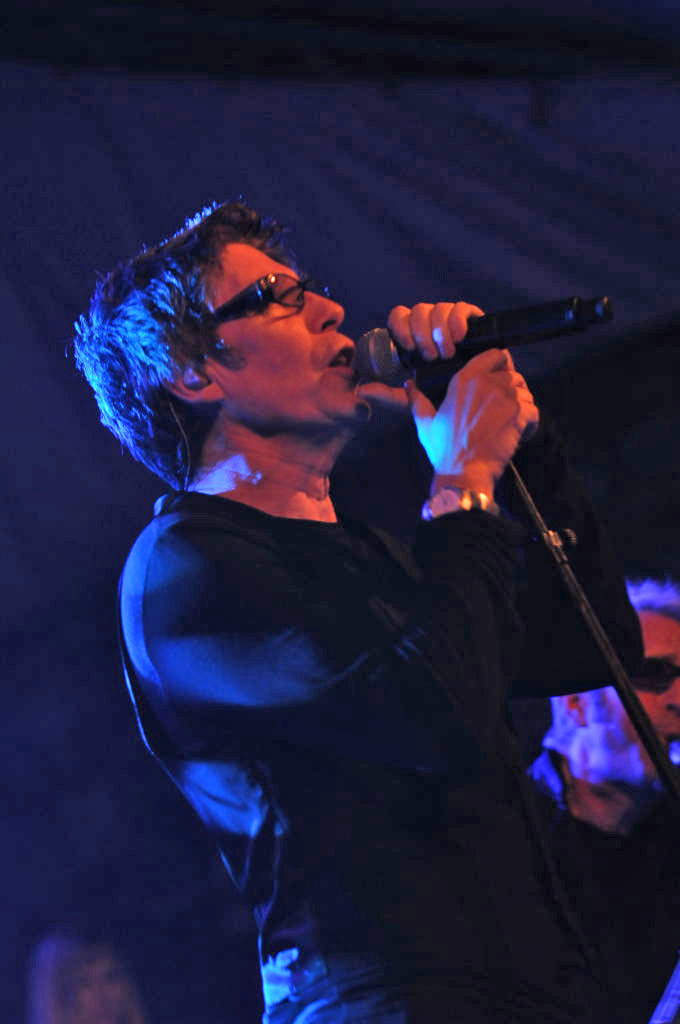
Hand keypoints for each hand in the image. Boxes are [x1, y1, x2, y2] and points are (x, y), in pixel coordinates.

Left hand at [356, 300, 483, 408]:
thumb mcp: (411, 401)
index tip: (407, 347)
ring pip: (439, 308)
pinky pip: (462, 308)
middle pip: (419, 310)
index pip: (399, 316)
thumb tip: (361, 390)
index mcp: (413, 337)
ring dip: (439, 330)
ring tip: (447, 353)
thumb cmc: (444, 400)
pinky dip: (458, 319)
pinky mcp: (474, 321)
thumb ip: (388, 396)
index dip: (400, 326)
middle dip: (421, 332)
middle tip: (429, 356)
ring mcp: (452, 321)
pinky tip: (459, 336)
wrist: (480, 401)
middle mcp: (431, 325)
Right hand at [408, 348, 539, 491]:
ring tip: (513, 424)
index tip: (502, 374)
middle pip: (513, 375)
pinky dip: (532, 423)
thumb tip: (408, 385)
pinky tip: (523, 435)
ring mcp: (504, 398)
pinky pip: (534, 411)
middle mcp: (486, 383)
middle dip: (514, 390)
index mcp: (464, 380)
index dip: (502, 363)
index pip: (495, 355)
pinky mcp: (519, 414)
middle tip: (507, 409)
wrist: (464, 472)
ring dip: (523, 407)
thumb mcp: (425, 423)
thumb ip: (418, 400)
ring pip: (526, 393)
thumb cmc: (444, 449)